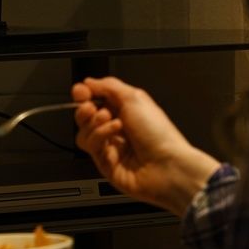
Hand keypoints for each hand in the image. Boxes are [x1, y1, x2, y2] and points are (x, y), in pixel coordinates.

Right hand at [72, 76, 219, 216]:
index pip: (94, 99)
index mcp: (124, 110)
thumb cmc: (159, 133)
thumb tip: (88, 82)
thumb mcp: (134, 97)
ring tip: (112, 122)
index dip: (84, 94)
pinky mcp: (104, 164)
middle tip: (92, 108)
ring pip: (84, 132)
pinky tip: (114, 136)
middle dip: (84, 109)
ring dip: (95, 124)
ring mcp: (110, 146)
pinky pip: (90, 147)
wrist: (167, 165)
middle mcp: (116, 128)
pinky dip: (100, 137)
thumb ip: (108, 86)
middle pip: (84, 116)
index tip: (81, 92)